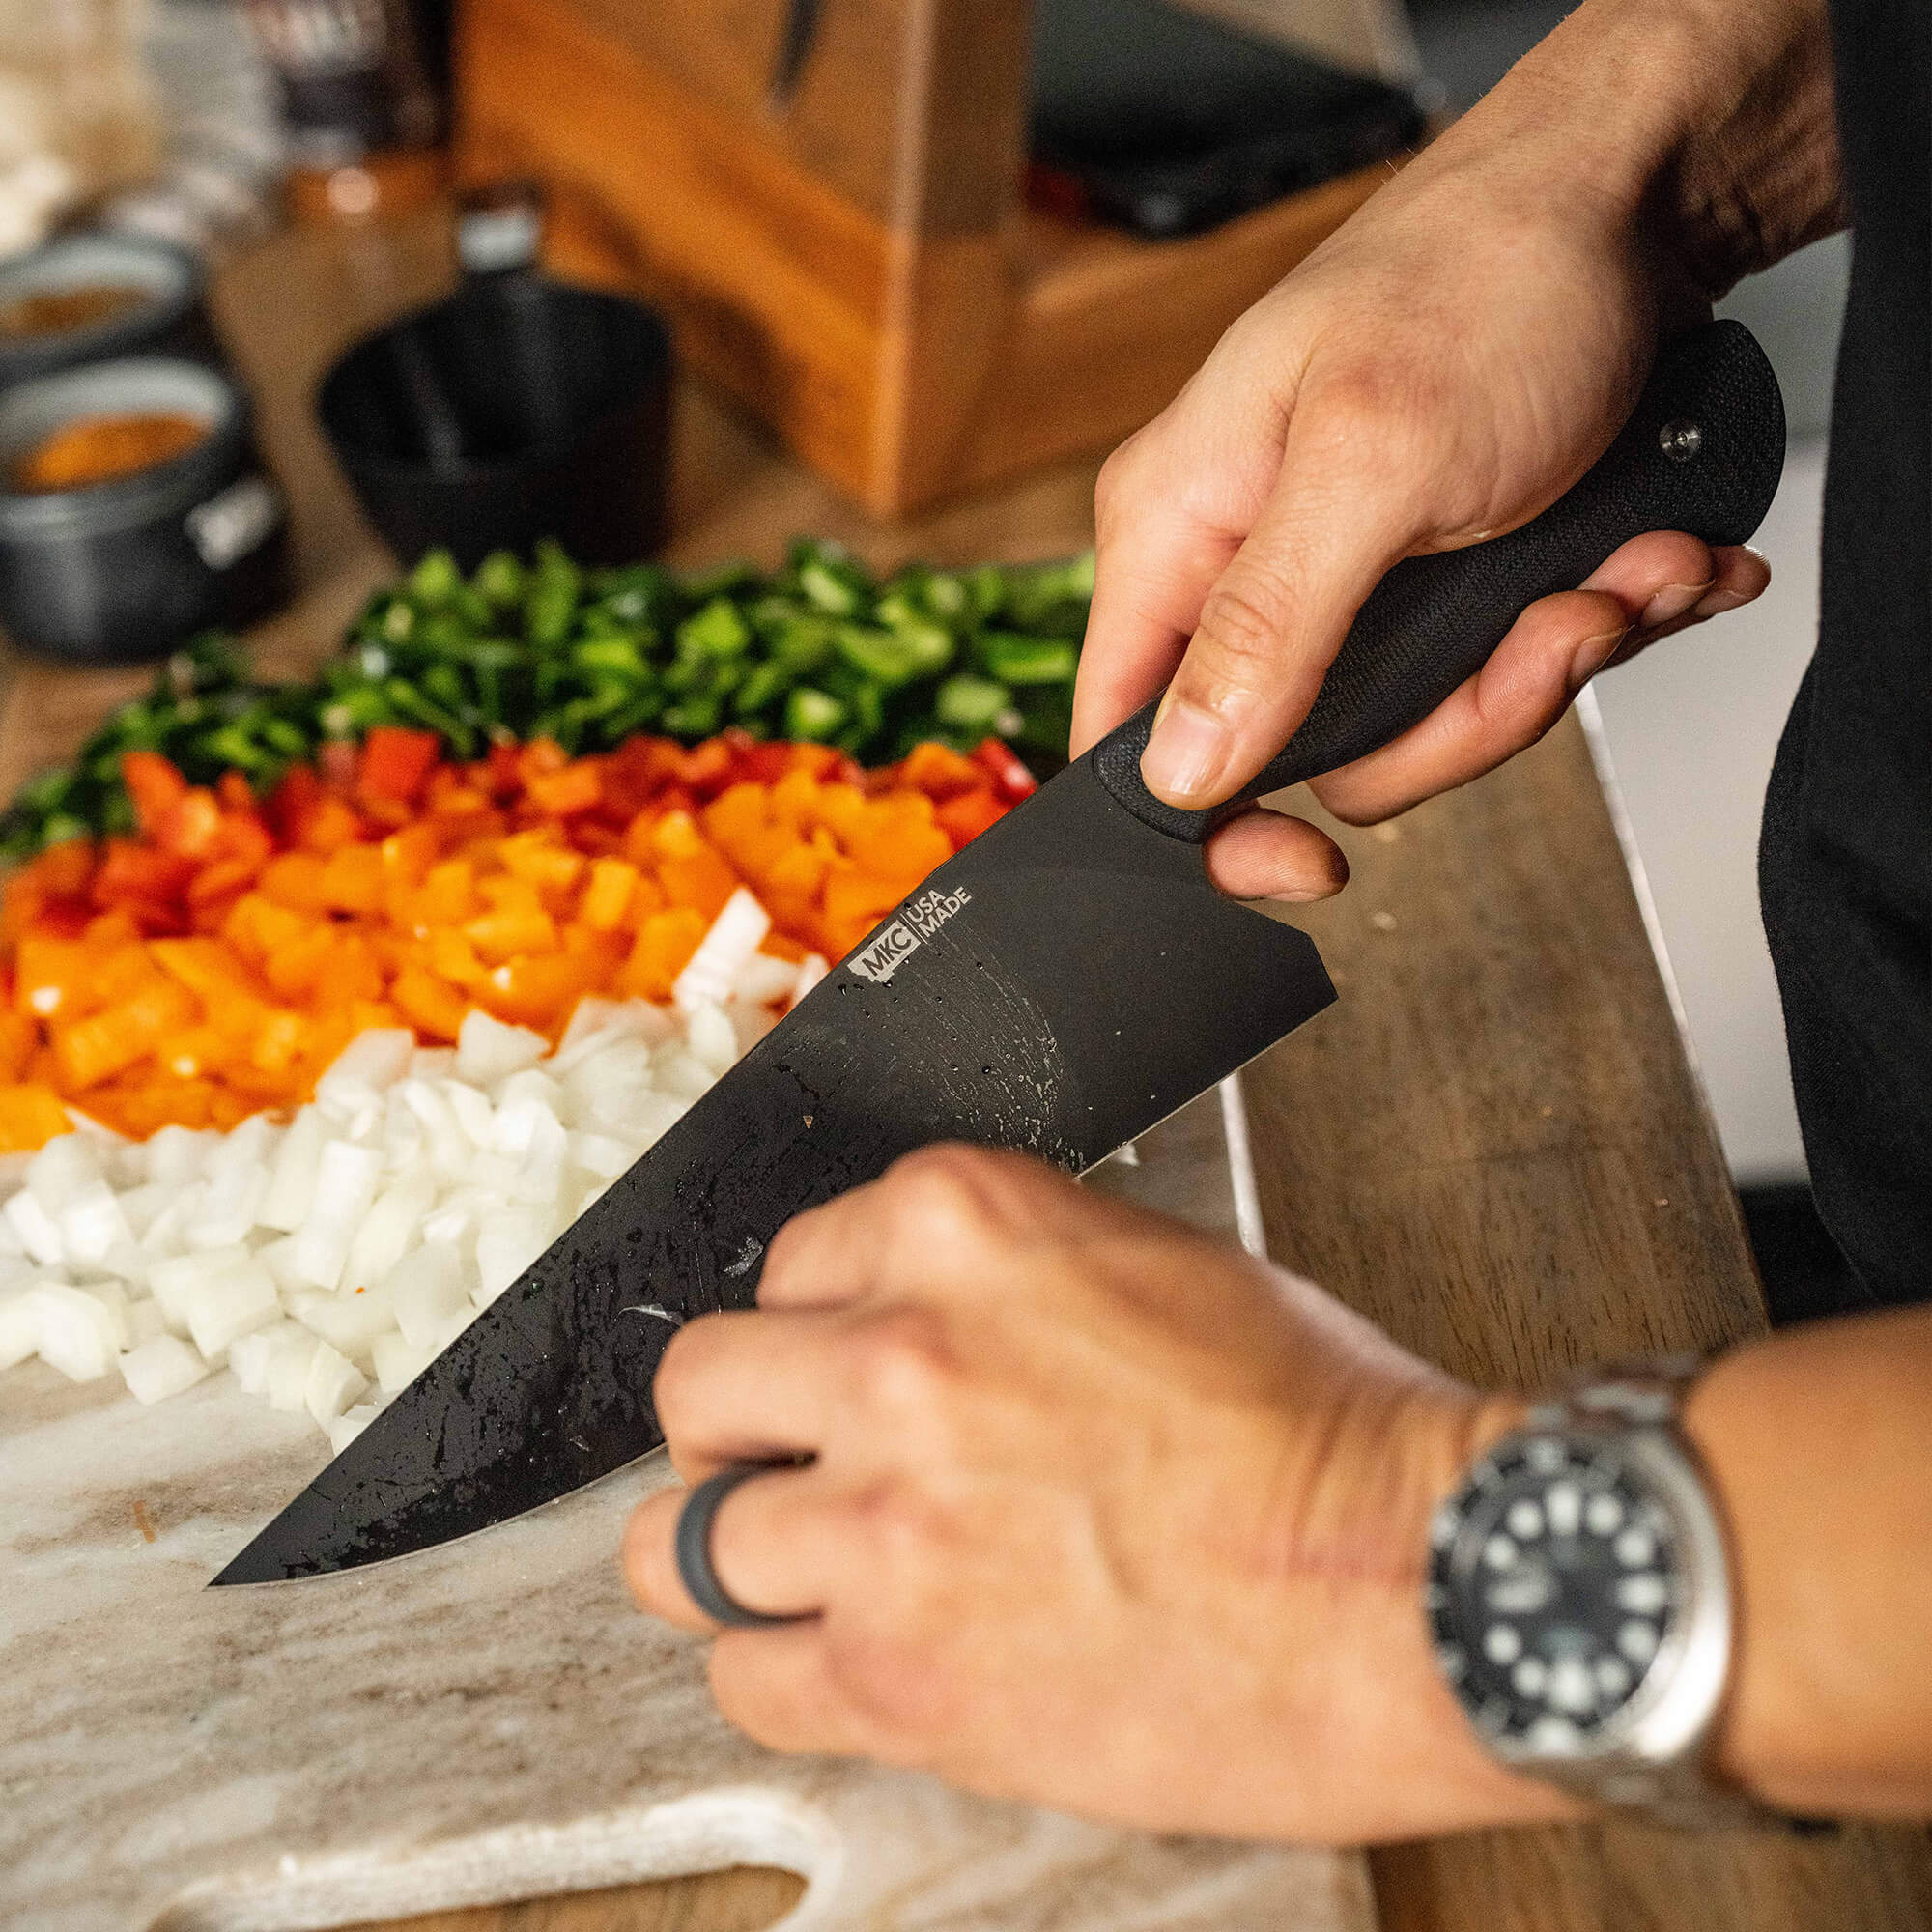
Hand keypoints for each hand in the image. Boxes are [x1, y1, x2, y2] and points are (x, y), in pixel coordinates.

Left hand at [623, 1147, 1565, 1840]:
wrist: (1424, 1584)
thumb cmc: (1327, 1430)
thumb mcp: (1157, 1267)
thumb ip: (1003, 1280)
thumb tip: (915, 1320)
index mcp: (966, 1225)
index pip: (790, 1264)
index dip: (820, 1331)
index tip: (844, 1374)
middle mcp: (900, 1355)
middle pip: (701, 1389)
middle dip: (745, 1432)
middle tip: (795, 1469)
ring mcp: (885, 1518)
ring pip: (681, 1546)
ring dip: (742, 1561)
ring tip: (810, 1577)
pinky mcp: (900, 1675)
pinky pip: (744, 1681)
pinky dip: (785, 1676)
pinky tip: (851, 1664)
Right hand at [1072, 0, 1839, 901]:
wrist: (1634, 201)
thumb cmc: (1488, 277)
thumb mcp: (1373, 459)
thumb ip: (1267, 626)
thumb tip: (1180, 772)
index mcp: (1178, 530)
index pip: (1126, 738)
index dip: (1207, 822)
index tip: (1306, 866)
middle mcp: (1246, 566)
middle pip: (1309, 756)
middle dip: (1458, 716)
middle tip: (1545, 632)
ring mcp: (1345, 579)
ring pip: (1419, 726)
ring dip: (1546, 662)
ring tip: (1617, 570)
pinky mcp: (1433, 582)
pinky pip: (1490, 674)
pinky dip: (1585, 630)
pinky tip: (1636, 559)